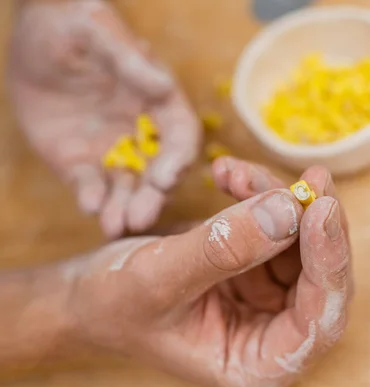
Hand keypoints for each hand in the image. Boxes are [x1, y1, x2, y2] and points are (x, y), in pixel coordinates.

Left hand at [7, 0, 198, 237]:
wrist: (33, 34)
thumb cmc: (74, 24)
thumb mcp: (98, 33)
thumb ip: (130, 62)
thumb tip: (165, 86)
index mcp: (158, 103)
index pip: (181, 136)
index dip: (179, 158)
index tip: (166, 177)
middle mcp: (142, 133)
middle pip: (158, 172)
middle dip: (152, 197)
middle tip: (140, 218)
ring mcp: (112, 150)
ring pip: (127, 187)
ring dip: (124, 208)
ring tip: (115, 225)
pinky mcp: (81, 162)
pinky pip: (91, 185)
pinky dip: (92, 197)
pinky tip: (89, 205)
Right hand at [65, 158, 352, 386]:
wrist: (86, 293)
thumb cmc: (112, 304)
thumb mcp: (159, 277)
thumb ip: (224, 247)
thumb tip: (289, 209)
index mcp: (257, 367)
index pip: (319, 321)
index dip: (329, 263)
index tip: (323, 209)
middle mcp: (272, 336)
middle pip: (322, 277)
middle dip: (312, 222)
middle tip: (310, 178)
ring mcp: (268, 301)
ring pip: (301, 242)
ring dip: (277, 200)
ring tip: (236, 172)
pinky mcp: (256, 269)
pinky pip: (276, 226)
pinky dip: (259, 195)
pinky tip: (231, 175)